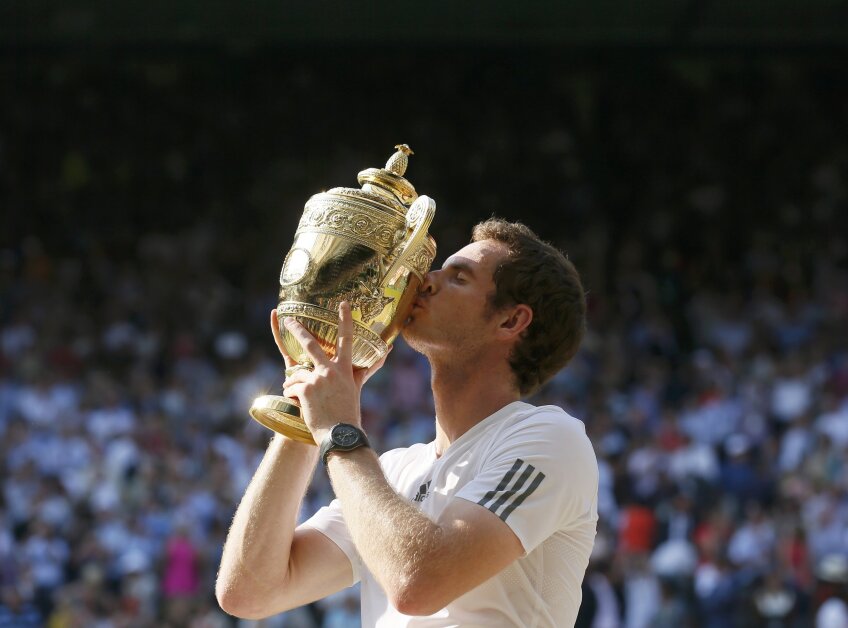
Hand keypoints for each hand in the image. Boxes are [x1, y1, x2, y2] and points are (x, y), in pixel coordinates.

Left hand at [276, 302, 388, 442]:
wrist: (340, 435)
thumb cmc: (349, 412)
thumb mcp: (356, 387)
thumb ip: (366, 368)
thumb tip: (386, 353)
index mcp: (344, 368)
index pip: (346, 339)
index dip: (345, 319)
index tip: (343, 304)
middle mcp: (331, 370)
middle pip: (311, 344)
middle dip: (298, 330)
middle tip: (290, 320)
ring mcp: (317, 379)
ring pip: (296, 372)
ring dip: (294, 383)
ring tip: (299, 395)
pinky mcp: (305, 389)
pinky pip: (291, 386)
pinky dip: (291, 394)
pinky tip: (298, 403)